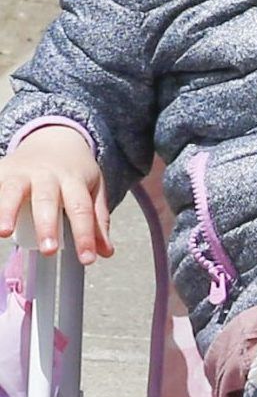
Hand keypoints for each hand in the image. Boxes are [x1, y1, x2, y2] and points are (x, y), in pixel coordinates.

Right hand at [0, 125, 111, 264]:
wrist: (53, 137)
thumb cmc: (74, 171)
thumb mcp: (93, 189)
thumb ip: (98, 220)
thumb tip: (106, 253)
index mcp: (74, 180)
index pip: (82, 209)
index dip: (85, 235)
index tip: (88, 259)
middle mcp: (47, 175)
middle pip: (47, 200)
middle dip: (47, 225)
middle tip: (49, 250)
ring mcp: (21, 172)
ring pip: (13, 190)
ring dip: (7, 211)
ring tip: (4, 233)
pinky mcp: (2, 171)